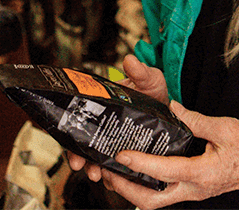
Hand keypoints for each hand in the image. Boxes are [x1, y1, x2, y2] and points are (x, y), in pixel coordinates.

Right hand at [67, 56, 170, 181]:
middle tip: (82, 165)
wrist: (169, 107)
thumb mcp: (149, 79)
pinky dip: (112, 174)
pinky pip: (114, 166)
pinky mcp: (127, 152)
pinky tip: (113, 178)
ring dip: (94, 168)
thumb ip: (140, 71)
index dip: (70, 134)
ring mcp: (114, 140)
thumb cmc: (153, 91)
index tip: (73, 147)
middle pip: (82, 143)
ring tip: (98, 175)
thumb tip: (130, 60)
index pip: (77, 120)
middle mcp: (103, 125)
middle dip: (79, 157)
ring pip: (97, 158)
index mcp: (102, 107)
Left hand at [95, 101, 238, 209]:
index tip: (120, 155)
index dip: (138, 164)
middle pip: (150, 201)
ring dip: (133, 191)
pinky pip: (166, 193)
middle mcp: (194, 189)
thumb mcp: (224, 127)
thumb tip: (171, 108)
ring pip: (156, 201)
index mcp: (201, 173)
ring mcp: (194, 192)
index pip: (162, 172)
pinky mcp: (196, 189)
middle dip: (125, 189)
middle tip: (108, 172)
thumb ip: (194, 119)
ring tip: (118, 173)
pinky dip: (148, 185)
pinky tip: (141, 172)